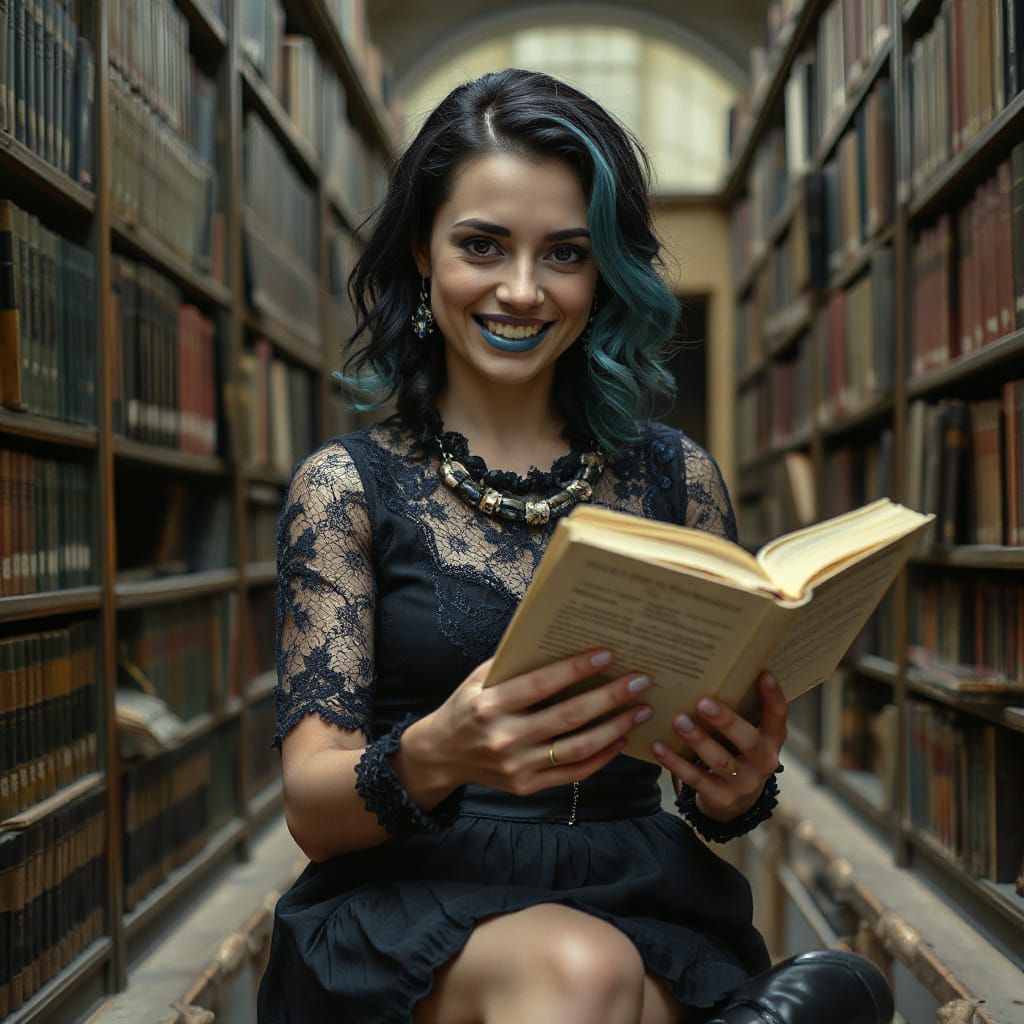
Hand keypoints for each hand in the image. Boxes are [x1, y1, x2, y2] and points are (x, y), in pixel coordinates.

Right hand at [402, 649, 652, 800]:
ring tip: (640, 711)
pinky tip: (620, 739)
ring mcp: (518, 767)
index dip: (575, 670)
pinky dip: (601, 757)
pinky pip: (573, 773)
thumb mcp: (479, 679)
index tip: (607, 655)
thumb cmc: (467, 707)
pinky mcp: (527, 786)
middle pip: (568, 717)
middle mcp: (504, 738)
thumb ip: (515, 666)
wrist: (442, 755)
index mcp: (490, 705)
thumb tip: (561, 642)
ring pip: (578, 749)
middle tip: (639, 682)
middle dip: (609, 698)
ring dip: (615, 729)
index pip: (541, 685)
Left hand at [651, 670, 787, 823]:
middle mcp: (762, 762)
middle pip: (748, 740)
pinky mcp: (720, 798)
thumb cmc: (735, 753)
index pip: (779, 718)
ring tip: (679, 721)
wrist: (734, 803)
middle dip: (726, 721)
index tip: (763, 674)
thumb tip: (710, 672)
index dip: (774, 697)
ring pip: (721, 760)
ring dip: (698, 740)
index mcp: (771, 741)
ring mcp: (743, 783)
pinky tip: (658, 746)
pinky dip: (675, 762)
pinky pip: (695, 778)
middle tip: (703, 702)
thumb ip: (738, 712)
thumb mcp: (746, 736)